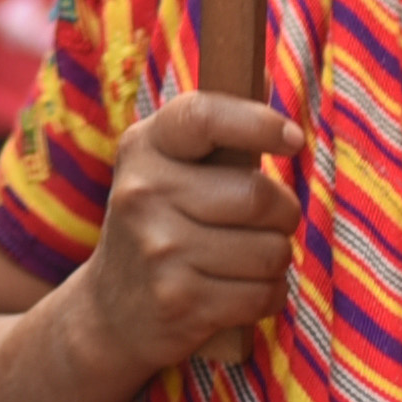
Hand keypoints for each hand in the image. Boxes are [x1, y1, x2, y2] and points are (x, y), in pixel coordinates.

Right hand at [66, 89, 302, 382]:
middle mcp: (144, 194)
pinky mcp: (180, 302)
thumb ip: (213, 134)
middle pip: (258, 196)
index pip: (203, 118)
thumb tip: (270, 91)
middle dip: (284, 212)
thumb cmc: (160, 225)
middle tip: (271, 220)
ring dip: (276, 258)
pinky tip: (242, 290)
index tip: (293, 140)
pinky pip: (263, 294)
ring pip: (270, 251)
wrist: (109, 310)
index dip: (258, 124)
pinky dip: (268, 295)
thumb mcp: (163, 168)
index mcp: (144, 149)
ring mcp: (159, 250)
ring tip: (249, 258)